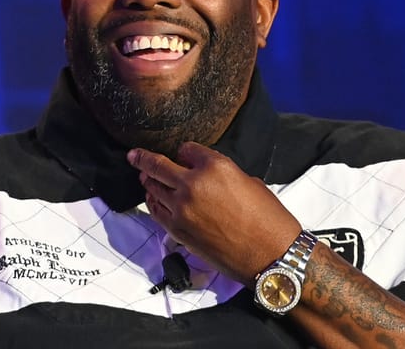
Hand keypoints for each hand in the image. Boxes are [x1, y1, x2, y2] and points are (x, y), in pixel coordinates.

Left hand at [127, 141, 301, 283]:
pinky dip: (152, 202)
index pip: (187, 149)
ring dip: (148, 180)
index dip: (185, 152)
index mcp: (215, 166)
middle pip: (158, 165)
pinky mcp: (177, 230)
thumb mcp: (249, 182)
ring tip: (144, 176)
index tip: (184, 154)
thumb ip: (223, 173)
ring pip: (153, 187)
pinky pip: (155, 211)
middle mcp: (193, 184)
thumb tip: (207, 176)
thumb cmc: (267, 219)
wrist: (270, 255)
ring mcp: (181, 208)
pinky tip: (152, 199)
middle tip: (134, 155)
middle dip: (143, 158)